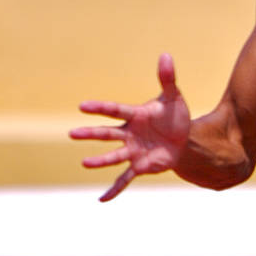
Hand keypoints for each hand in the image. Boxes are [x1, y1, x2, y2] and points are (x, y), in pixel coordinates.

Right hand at [70, 53, 191, 201]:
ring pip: (113, 157)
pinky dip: (114, 189)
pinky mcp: (140, 166)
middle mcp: (128, 134)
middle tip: (72, 134)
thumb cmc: (174, 116)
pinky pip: (125, 179)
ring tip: (84, 163)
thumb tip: (166, 55)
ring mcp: (132, 151)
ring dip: (99, 161)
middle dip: (91, 134)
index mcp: (134, 115)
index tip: (82, 106)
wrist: (183, 139)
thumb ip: (167, 78)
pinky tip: (102, 200)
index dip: (100, 108)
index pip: (115, 110)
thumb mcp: (173, 97)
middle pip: (108, 134)